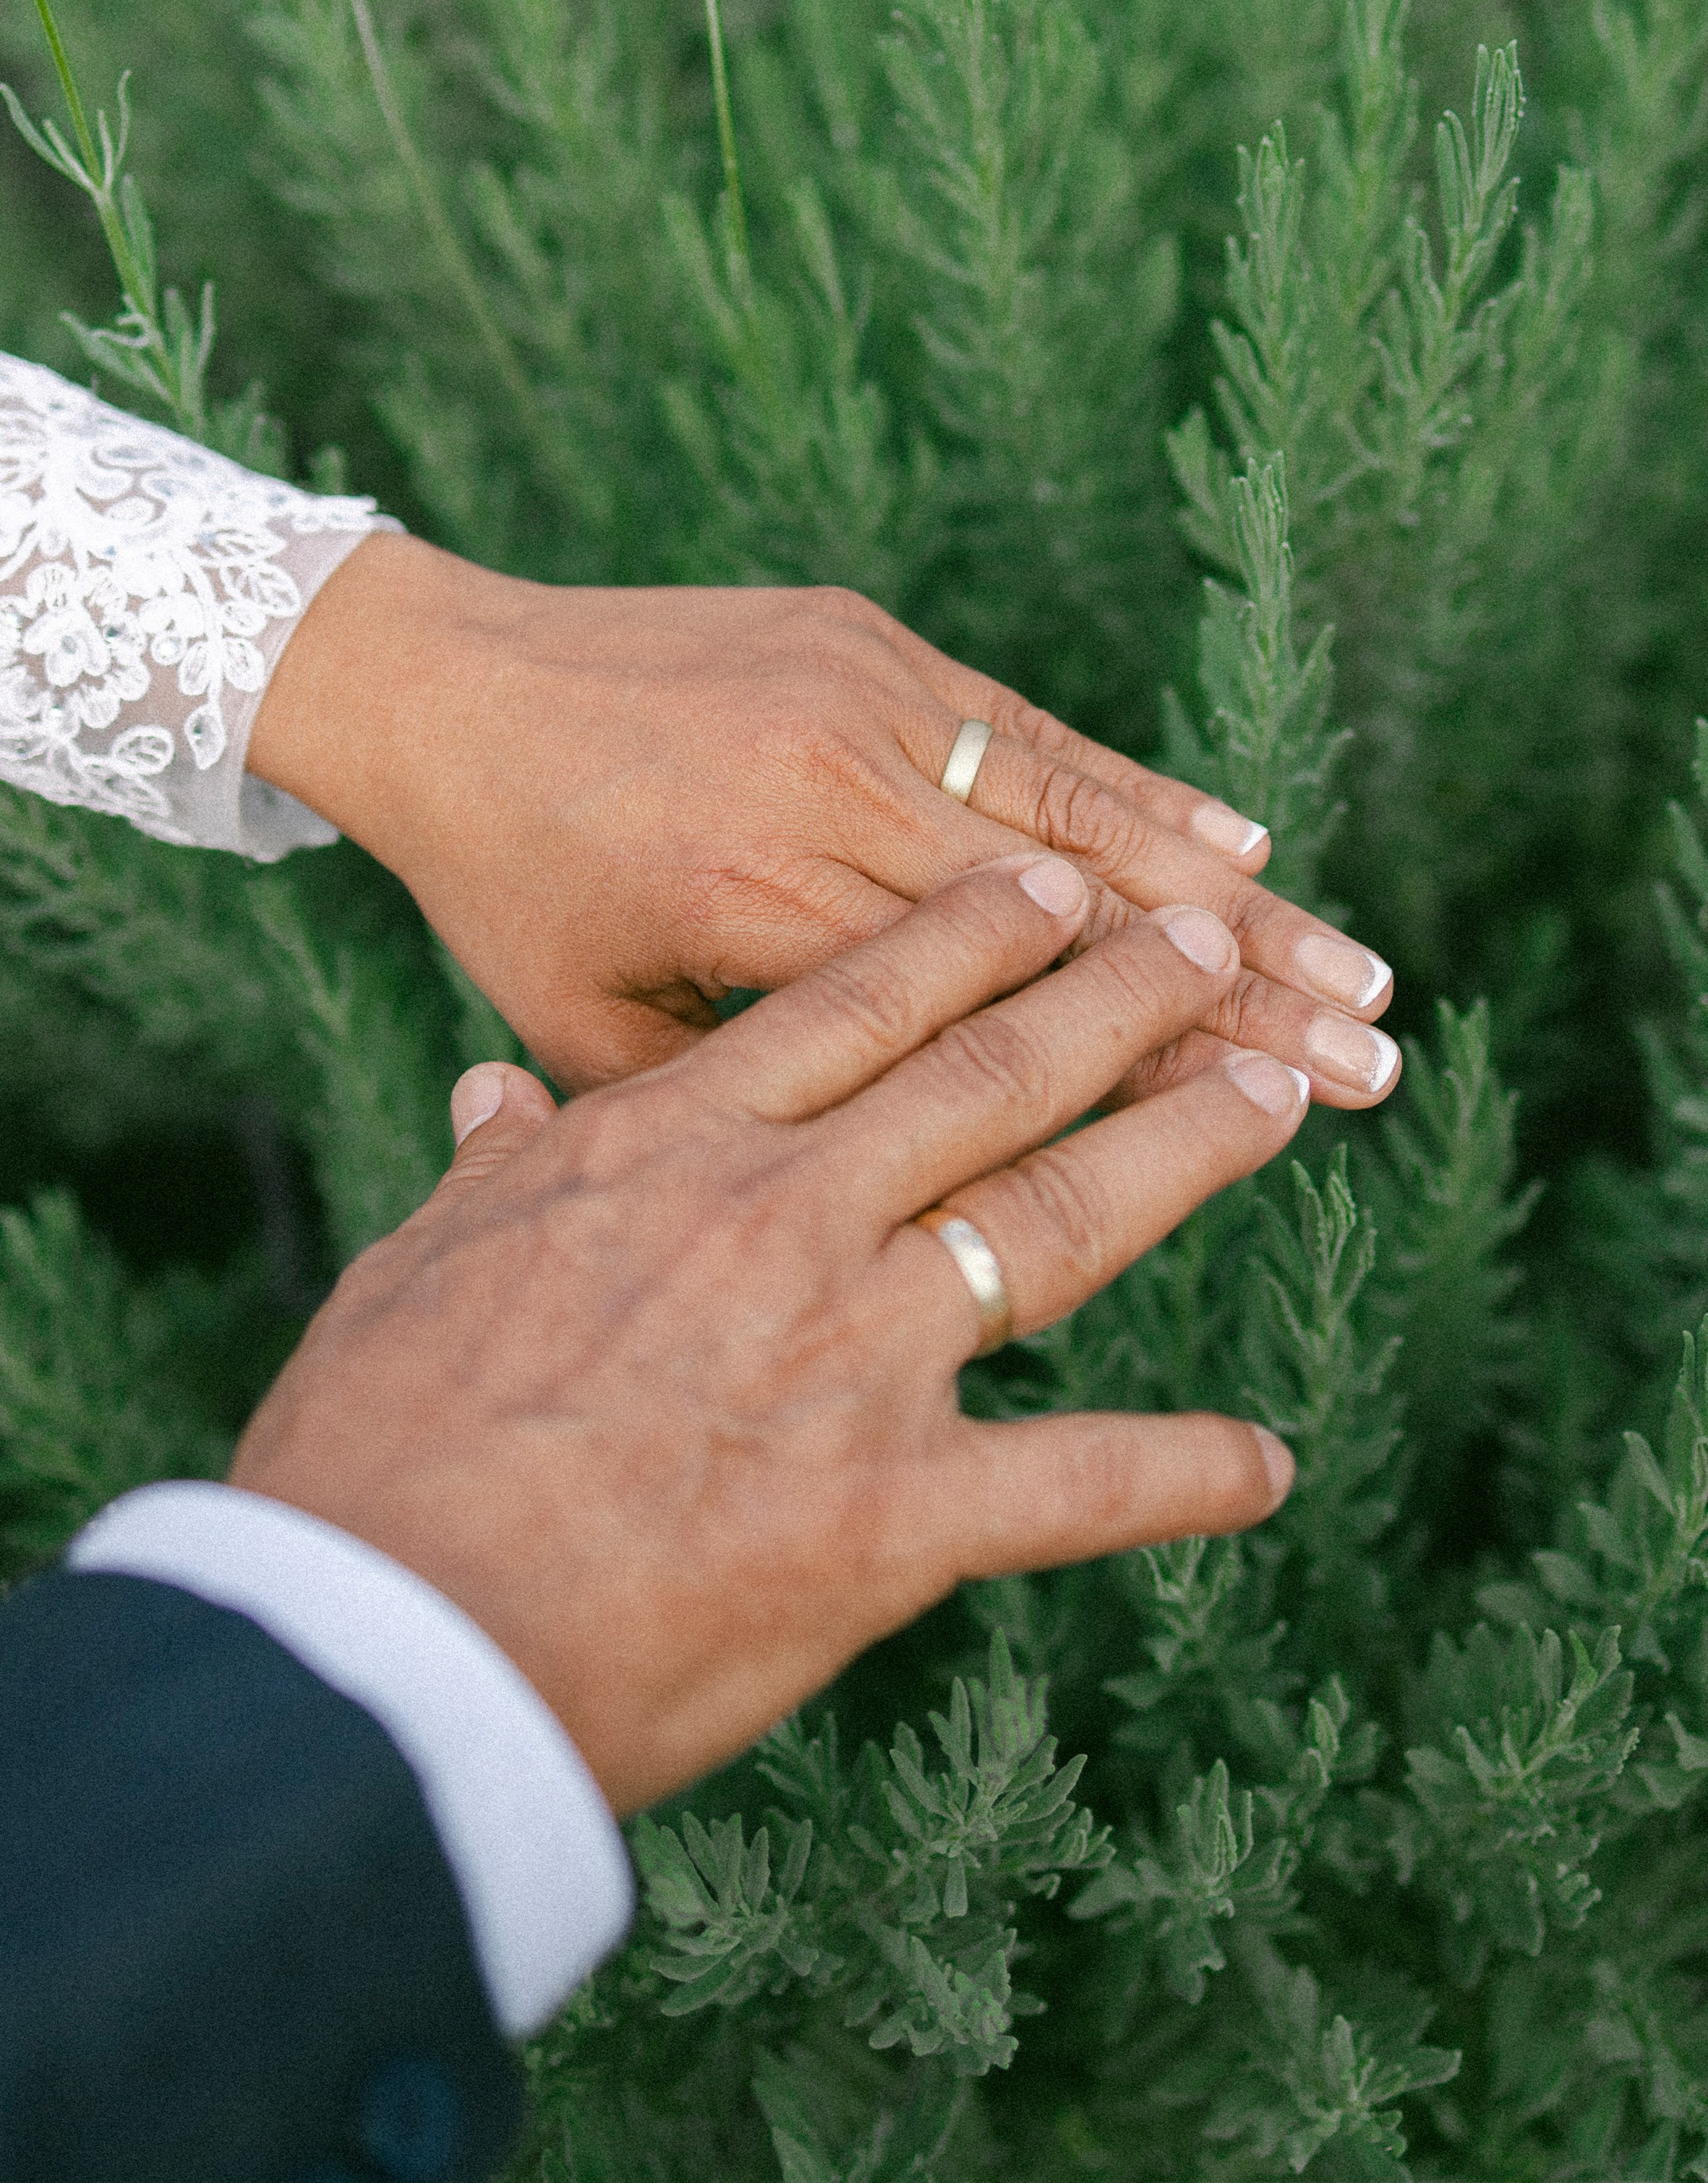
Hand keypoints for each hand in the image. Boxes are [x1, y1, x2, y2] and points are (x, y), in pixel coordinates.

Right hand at [230, 855, 1304, 1813]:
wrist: (389, 1629)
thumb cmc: (379, 1449)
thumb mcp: (418, 1266)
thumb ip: (492, 1173)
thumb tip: (495, 1099)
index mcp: (670, 1153)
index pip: (851, 1008)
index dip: (969, 939)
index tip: (1049, 885)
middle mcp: (787, 1222)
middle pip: (988, 1079)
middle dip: (1114, 999)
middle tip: (1210, 946)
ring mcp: (855, 1358)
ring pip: (1057, 1219)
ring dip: (1182, 1148)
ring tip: (1276, 1091)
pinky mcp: (897, 1515)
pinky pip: (1079, 1483)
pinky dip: (1182, 1476)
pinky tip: (1266, 1467)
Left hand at [246, 537, 1398, 1101]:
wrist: (433, 681)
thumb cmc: (504, 886)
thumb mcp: (588, 1029)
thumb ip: (731, 1104)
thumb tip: (870, 1211)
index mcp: (761, 915)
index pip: (995, 1013)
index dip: (1152, 1070)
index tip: (1275, 1120)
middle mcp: (830, 797)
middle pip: (1079, 917)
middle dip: (1243, 991)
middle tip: (1373, 1055)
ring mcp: (858, 700)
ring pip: (1081, 816)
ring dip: (1231, 894)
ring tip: (1355, 961)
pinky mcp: (865, 641)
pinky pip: (1025, 728)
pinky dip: (1137, 789)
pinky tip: (1240, 838)